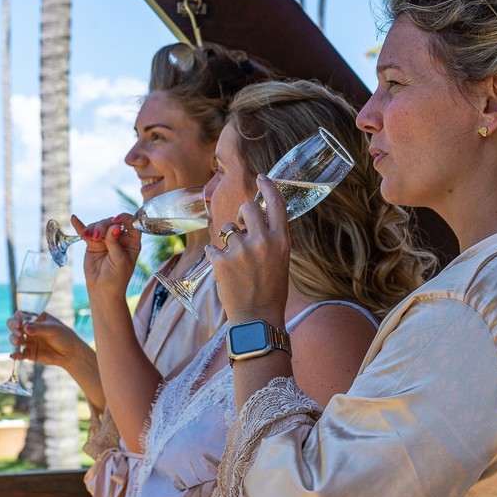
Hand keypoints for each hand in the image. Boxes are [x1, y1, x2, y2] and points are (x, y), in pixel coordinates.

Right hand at [7, 311, 83, 367]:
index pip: (21, 315)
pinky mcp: (29, 353)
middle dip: (13, 328)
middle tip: (18, 334)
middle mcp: (29, 328)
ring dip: (13, 340)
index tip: (19, 324)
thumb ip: (40, 328)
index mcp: (36, 318)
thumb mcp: (54, 329)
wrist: (70, 353)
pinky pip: (19, 353)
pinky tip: (14, 355)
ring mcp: (28, 341)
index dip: (17, 318)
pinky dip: (15, 354)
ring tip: (18, 343)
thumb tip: (25, 327)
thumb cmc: (64, 336)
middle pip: (14, 325)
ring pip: (14, 338)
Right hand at [77, 213, 140, 305]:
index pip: (130, 223)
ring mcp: (105, 240)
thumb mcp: (119, 260)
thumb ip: (115, 242)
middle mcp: (119, 238)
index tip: (115, 221)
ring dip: (93, 228)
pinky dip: (80, 226)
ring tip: (88, 237)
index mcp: (131, 241)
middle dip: (103, 226)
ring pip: (99, 225)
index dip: (124, 219)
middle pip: (111, 222)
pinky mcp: (93, 243)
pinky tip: (74, 219)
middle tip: (96, 235)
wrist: (102, 290)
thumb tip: (114, 226)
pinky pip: (86, 232)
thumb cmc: (116, 278)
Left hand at [205, 174, 289, 323]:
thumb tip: (255, 217)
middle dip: (242, 214)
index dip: (268, 187)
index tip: (261, 178)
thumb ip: (270, 237)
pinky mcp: (222, 261)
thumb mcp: (281, 259)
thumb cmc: (271, 290)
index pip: (276, 203)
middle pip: (247, 208)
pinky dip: (217, 258)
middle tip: (242, 227)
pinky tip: (225, 272)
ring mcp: (241, 250)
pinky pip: (214, 248)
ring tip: (238, 265)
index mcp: (282, 240)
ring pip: (229, 230)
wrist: (257, 319)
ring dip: (230, 243)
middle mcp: (263, 241)